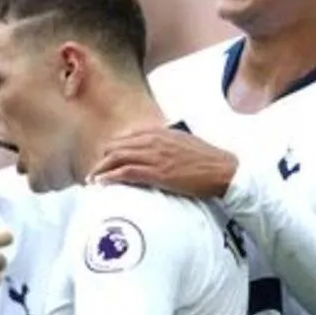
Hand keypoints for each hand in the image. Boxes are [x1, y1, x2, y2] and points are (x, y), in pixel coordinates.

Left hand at [90, 128, 238, 198]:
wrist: (223, 170)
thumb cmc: (207, 160)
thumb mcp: (184, 143)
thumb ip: (165, 143)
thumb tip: (152, 150)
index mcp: (160, 132)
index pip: (126, 137)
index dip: (113, 149)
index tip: (105, 159)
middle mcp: (154, 141)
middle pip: (116, 146)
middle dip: (102, 159)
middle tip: (95, 171)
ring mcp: (155, 156)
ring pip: (117, 157)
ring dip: (100, 169)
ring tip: (92, 179)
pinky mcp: (157, 173)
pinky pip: (126, 172)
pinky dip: (110, 176)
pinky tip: (101, 182)